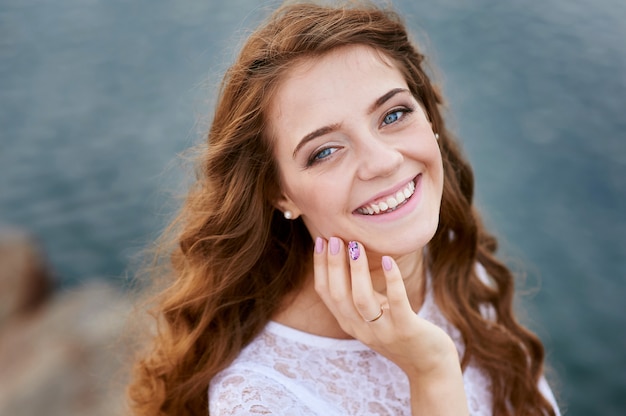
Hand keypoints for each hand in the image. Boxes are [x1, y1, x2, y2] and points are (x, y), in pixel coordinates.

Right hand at [313, 237, 468, 414]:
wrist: (429, 365)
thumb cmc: (400, 330)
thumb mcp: (374, 313)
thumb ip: (360, 292)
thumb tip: (350, 254)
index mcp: (350, 322)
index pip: (326, 293)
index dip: (320, 267)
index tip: (320, 241)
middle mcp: (361, 329)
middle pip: (339, 295)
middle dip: (333, 265)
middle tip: (333, 238)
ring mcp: (384, 331)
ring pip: (362, 299)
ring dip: (356, 271)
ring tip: (356, 245)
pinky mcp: (407, 329)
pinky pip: (397, 302)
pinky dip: (392, 280)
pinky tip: (388, 260)